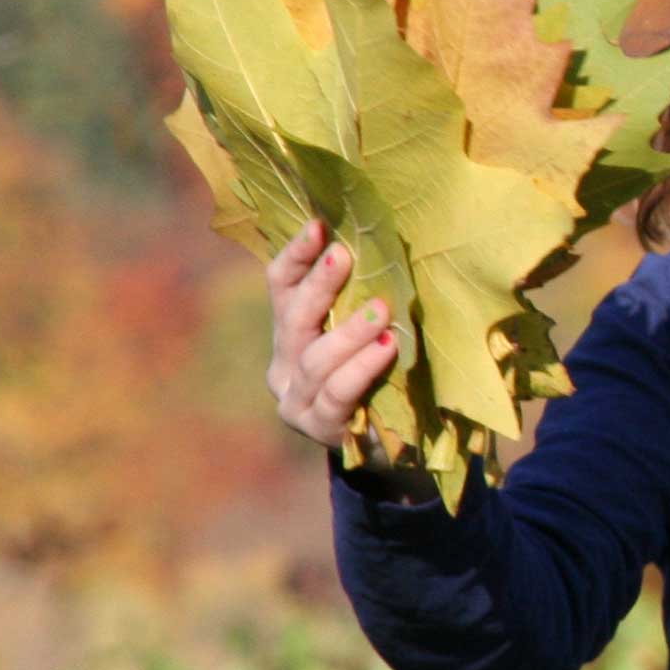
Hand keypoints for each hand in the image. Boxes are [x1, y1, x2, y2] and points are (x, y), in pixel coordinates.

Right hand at [267, 217, 400, 452]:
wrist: (388, 443)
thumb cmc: (378, 373)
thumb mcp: (365, 332)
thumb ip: (361, 298)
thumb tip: (383, 243)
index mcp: (290, 331)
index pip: (281, 287)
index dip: (296, 255)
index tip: (319, 225)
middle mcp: (284, 364)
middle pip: (294, 319)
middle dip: (319, 286)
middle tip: (344, 256)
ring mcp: (296, 400)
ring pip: (315, 360)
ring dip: (348, 332)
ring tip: (380, 310)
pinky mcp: (319, 428)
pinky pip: (337, 395)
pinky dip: (361, 369)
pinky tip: (387, 350)